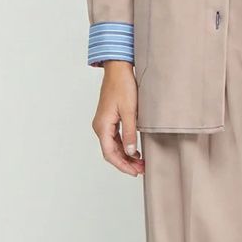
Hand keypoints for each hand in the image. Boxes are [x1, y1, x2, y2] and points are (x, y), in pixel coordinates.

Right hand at [91, 61, 144, 175]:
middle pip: (111, 152)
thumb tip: (130, 152)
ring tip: (140, 162)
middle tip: (141, 170)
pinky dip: (124, 146)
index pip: (110, 153)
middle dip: (125, 163)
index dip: (122, 165)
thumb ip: (130, 133)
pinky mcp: (109, 119)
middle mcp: (100, 126)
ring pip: (113, 146)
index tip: (135, 172)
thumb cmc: (123, 86)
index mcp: (102, 126)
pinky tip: (135, 150)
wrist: (118, 69)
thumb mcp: (129, 111)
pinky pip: (115, 138)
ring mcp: (104, 123)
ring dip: (125, 155)